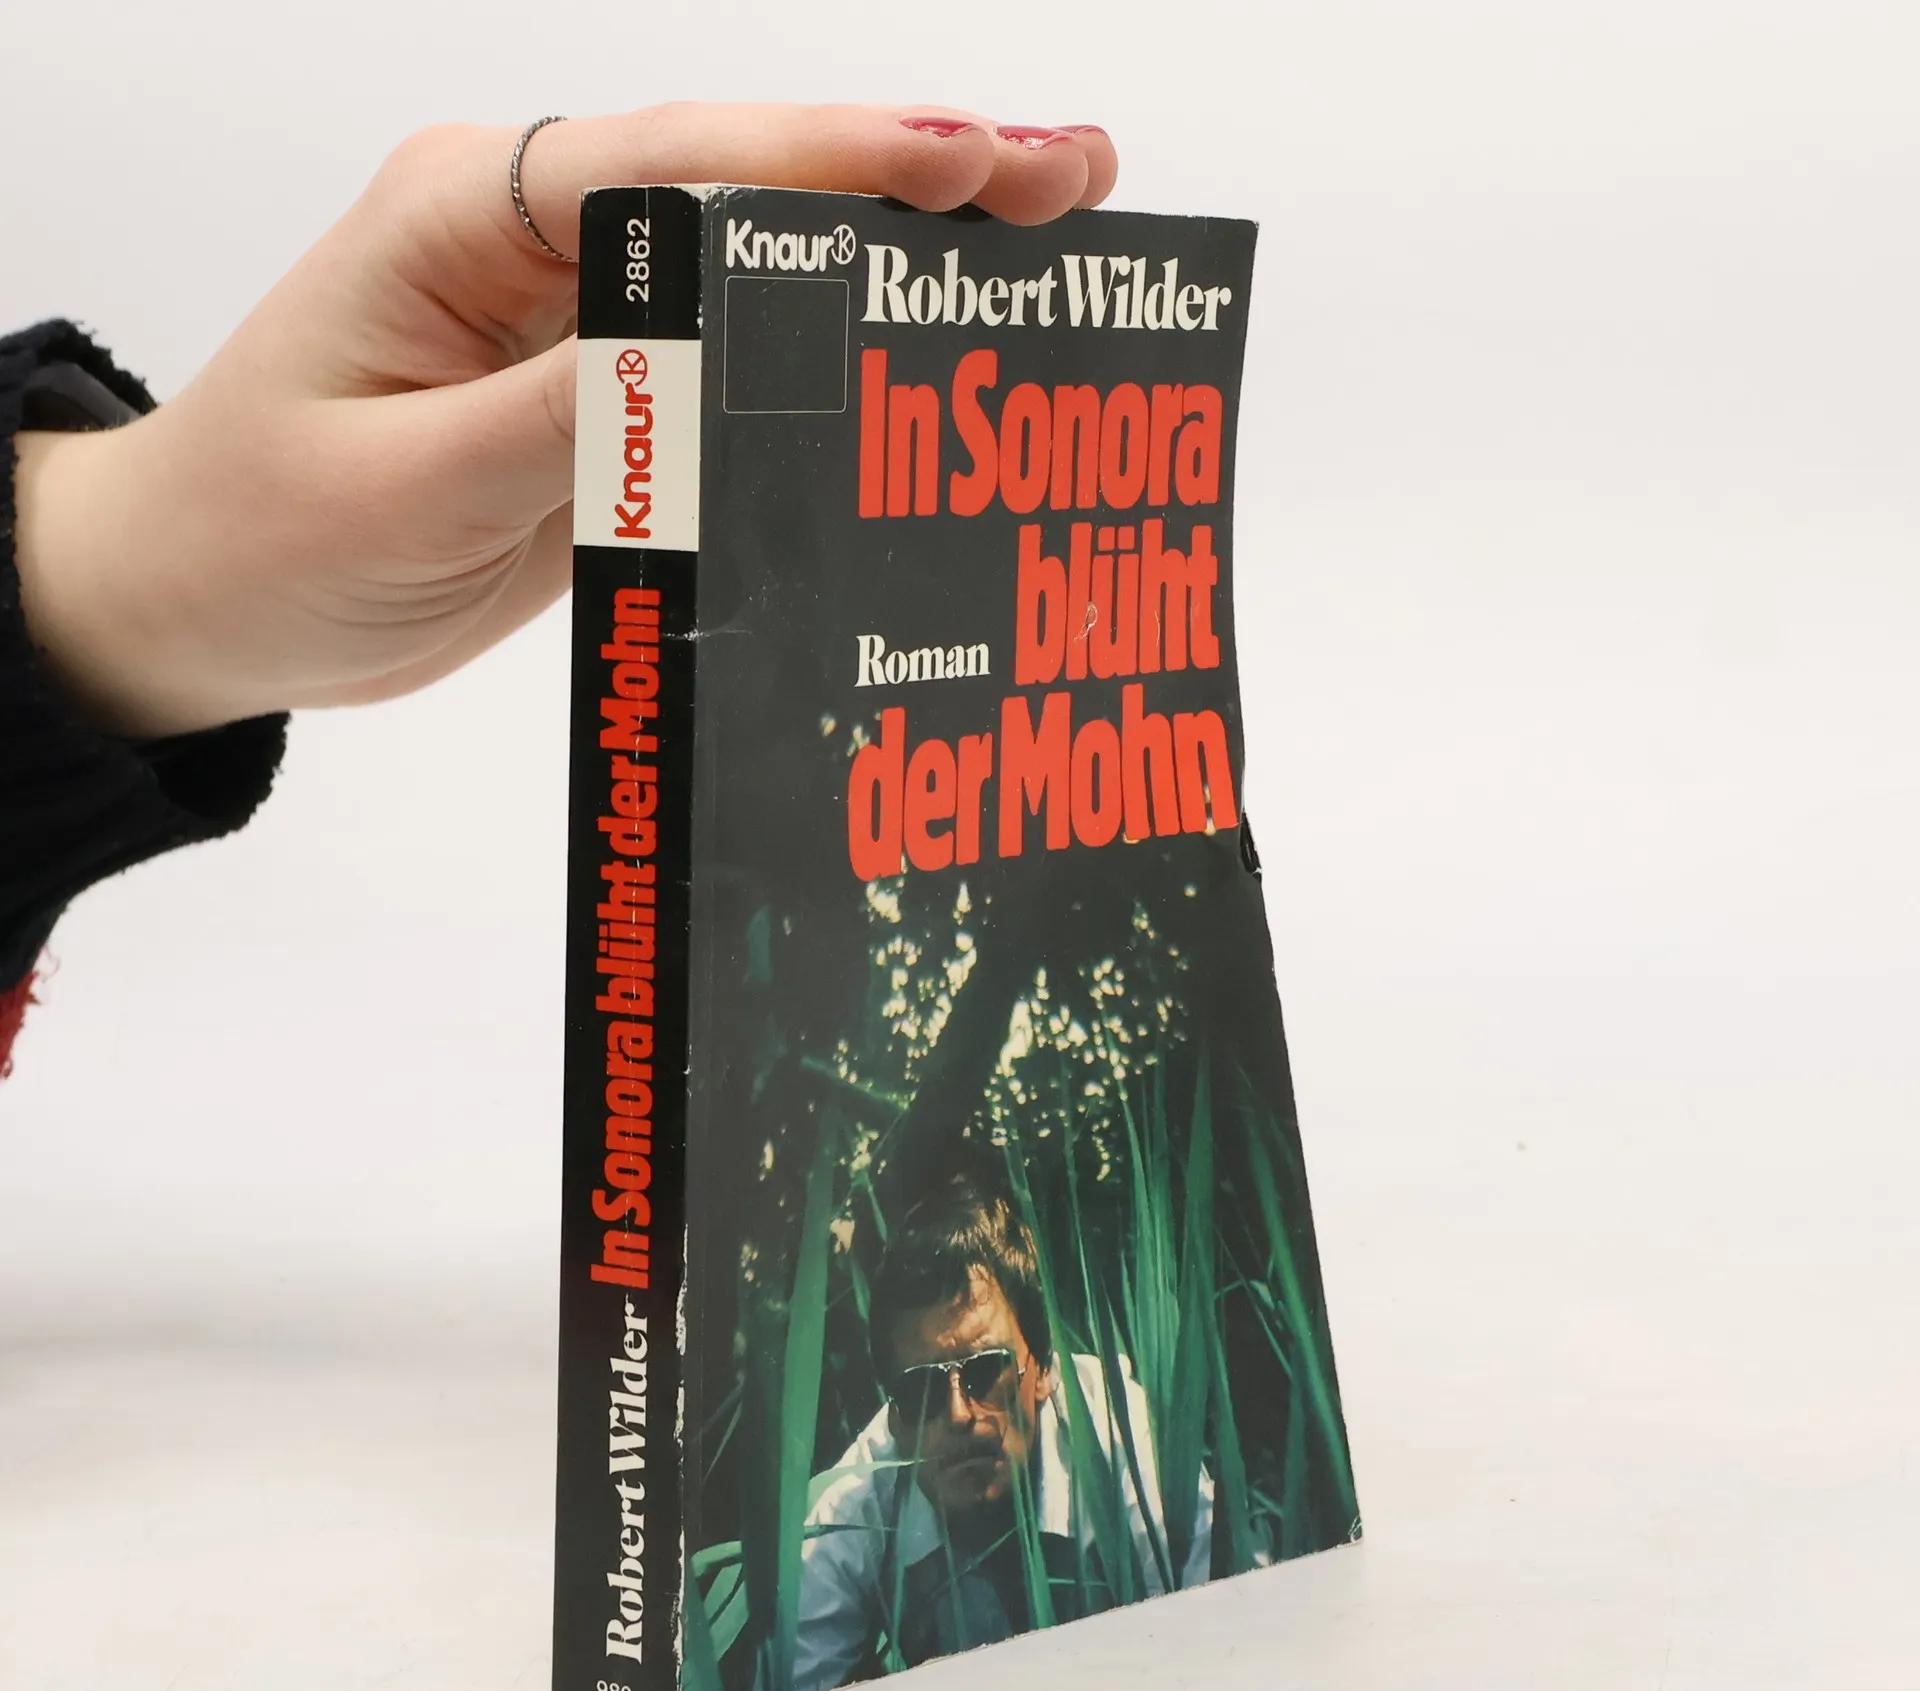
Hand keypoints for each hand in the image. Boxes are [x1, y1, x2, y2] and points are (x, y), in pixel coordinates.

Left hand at [13, 106, 1117, 737]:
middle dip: (909, 180)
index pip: (676, 168)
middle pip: (745, 188)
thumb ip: (569, 420)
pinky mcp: (603, 403)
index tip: (969, 164)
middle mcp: (536, 245)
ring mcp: (578, 322)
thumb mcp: (409, 488)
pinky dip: (836, 359)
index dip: (832, 166)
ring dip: (895, 260)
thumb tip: (727, 363)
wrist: (200, 602)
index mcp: (469, 218)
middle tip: (1071, 175)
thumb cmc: (265, 535)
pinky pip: (737, 370)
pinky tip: (925, 362)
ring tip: (1043, 241)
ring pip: (759, 272)